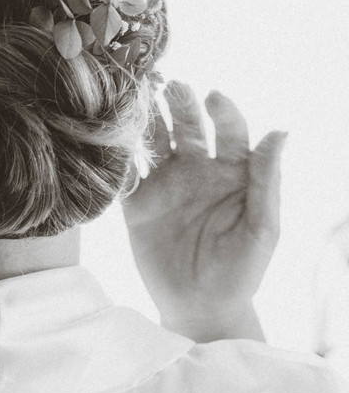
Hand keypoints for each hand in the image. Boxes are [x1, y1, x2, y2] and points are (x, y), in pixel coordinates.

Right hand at [123, 82, 286, 341]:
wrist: (201, 307)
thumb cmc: (242, 271)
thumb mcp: (262, 227)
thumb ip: (267, 179)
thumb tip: (281, 131)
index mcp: (232, 172)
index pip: (229, 130)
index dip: (222, 111)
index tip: (213, 97)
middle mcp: (196, 171)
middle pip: (187, 126)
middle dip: (180, 104)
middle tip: (171, 85)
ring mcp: (164, 184)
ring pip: (154, 141)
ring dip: (147, 120)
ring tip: (137, 100)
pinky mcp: (135, 202)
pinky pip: (124, 172)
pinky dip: (118, 156)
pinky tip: (112, 140)